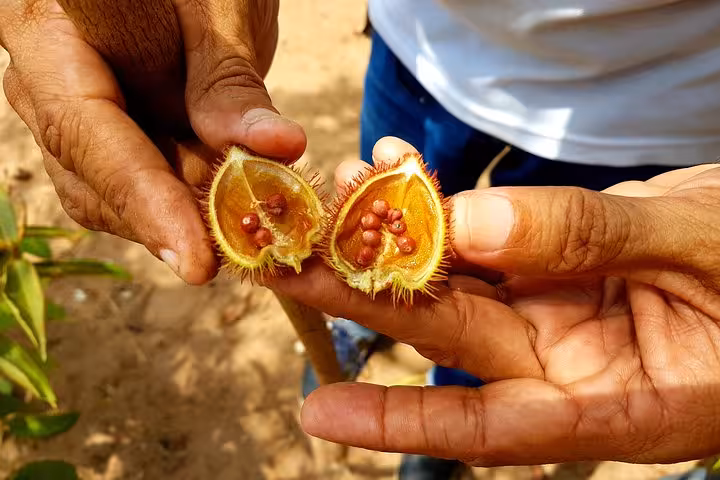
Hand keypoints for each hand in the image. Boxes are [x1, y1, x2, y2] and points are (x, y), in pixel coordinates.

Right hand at [0, 0, 304, 283]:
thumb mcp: (218, 14)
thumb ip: (229, 84)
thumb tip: (275, 150)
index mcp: (47, 31)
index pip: (84, 129)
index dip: (143, 198)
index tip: (196, 259)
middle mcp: (42, 82)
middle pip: (94, 177)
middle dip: (173, 214)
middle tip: (246, 233)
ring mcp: (68, 114)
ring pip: (112, 195)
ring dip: (183, 213)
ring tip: (246, 210)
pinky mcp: (101, 139)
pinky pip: (135, 186)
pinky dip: (186, 201)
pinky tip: (230, 199)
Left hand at [267, 137, 719, 465]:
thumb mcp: (701, 250)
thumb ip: (589, 238)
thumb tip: (472, 223)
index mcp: (619, 403)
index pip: (498, 428)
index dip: (408, 425)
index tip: (323, 418)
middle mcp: (568, 362)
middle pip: (451, 338)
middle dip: (369, 299)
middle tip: (292, 270)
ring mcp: (552, 309)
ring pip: (454, 278)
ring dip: (388, 240)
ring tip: (324, 205)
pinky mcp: (545, 261)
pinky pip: (479, 235)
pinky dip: (435, 204)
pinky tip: (387, 169)